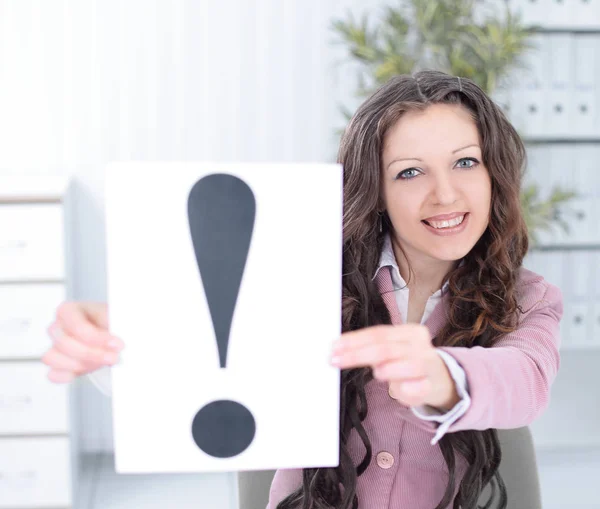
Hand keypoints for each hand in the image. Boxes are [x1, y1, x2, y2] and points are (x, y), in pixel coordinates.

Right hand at [43, 302, 123, 383]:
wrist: (114, 334)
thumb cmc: (111, 321)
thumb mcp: (115, 317)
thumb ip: (114, 325)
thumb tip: (116, 340)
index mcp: (69, 310)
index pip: (75, 325)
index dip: (95, 337)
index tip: (115, 344)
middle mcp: (59, 327)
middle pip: (62, 343)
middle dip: (90, 353)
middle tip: (112, 356)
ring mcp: (55, 346)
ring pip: (52, 358)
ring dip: (80, 364)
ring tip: (102, 362)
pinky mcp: (58, 364)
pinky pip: (53, 374)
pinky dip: (68, 375)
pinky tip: (86, 370)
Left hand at [330, 324, 457, 409]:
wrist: (441, 379)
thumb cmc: (408, 363)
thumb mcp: (391, 350)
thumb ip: (370, 347)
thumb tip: (339, 348)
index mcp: (409, 332)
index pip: (378, 333)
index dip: (354, 340)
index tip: (334, 347)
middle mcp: (420, 345)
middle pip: (386, 348)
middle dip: (357, 355)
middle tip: (336, 360)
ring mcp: (428, 364)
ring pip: (407, 364)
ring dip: (387, 370)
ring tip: (378, 373)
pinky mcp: (432, 386)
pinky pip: (419, 387)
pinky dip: (407, 389)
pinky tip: (402, 389)